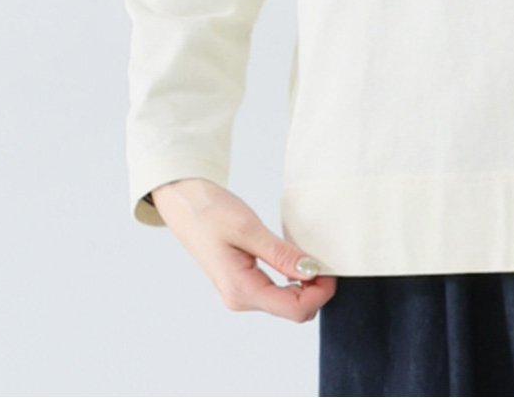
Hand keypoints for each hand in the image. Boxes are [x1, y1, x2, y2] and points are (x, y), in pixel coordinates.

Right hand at [150, 178, 336, 321]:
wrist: (182, 202)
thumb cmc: (209, 212)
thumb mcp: (249, 229)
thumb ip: (281, 254)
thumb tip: (313, 272)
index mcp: (242, 290)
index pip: (295, 310)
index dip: (320, 293)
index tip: (331, 267)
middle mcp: (241, 299)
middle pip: (293, 310)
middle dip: (316, 290)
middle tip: (324, 258)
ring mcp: (241, 293)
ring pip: (286, 303)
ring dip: (305, 285)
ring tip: (311, 255)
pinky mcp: (242, 282)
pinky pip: (277, 291)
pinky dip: (293, 279)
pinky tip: (296, 259)